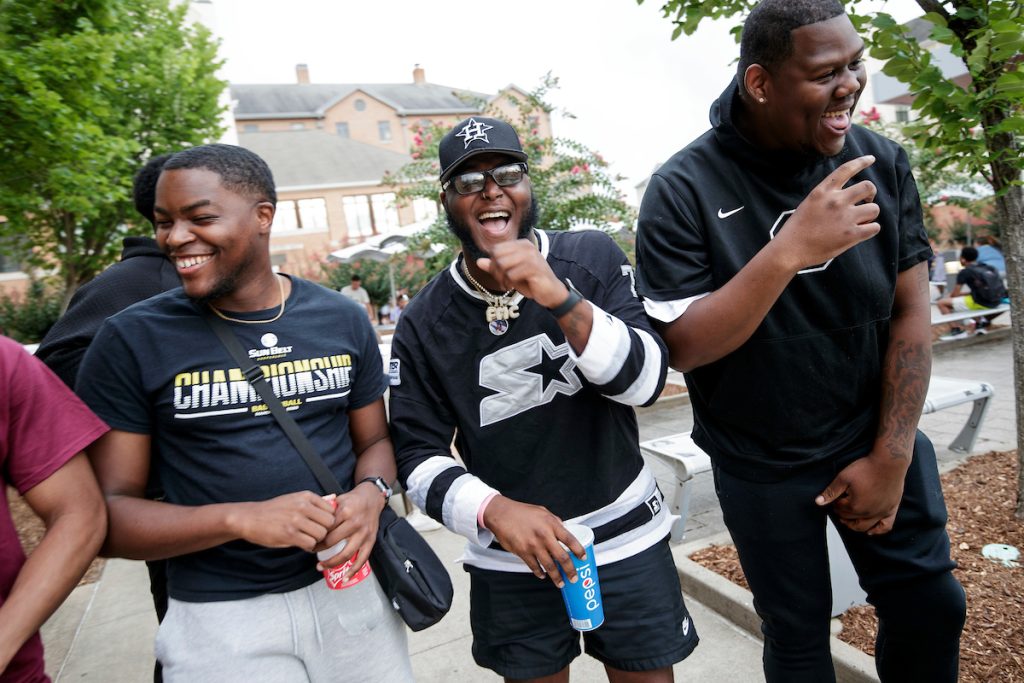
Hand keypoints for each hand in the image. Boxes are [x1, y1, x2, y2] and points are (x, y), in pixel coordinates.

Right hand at [233, 491, 336, 550]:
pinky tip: (302, 544)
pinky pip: (310, 544)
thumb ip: (314, 502)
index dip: (329, 521)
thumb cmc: (274, 510)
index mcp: (306, 496)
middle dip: (325, 532)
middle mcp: (303, 506)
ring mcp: (296, 520)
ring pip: (321, 534)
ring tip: (308, 539)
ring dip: (316, 540)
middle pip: (330, 523)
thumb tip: (335, 499)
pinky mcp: (289, 534)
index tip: (322, 526)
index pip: (332, 510)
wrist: (250, 518)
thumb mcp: (294, 499)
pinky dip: (308, 547)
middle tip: (316, 535)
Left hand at [314, 484, 384, 578]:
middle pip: (332, 542)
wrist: (372, 497)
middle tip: (311, 550)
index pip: (325, 528)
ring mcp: (363, 534)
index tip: (308, 539)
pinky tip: (345, 578)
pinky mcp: (371, 541)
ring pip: (346, 554)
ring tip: (321, 566)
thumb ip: (324, 509)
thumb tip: (309, 520)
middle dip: (318, 549)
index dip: (314, 536)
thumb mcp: (338, 499)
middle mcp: (355, 523)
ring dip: (331, 563)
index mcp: (345, 512)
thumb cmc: (353, 499)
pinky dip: (353, 571)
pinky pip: (362, 559)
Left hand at [476, 239, 568, 308]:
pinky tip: (512, 287)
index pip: (496, 249)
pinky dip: (509, 282)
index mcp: (521, 244)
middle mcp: (527, 247)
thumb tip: (479, 261)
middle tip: (501, 281)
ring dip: (501, 278)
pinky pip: (512, 274)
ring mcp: (532, 256)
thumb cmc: (530, 282)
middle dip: (495, 271)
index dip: (492, 263)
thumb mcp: (510, 273)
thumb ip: (496, 267)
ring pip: (503, 264)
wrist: (551, 292)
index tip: (498, 275)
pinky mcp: (534, 268)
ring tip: (506, 284)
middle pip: (498, 255)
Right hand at [482, 496, 586, 587]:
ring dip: (556, 577)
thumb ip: (555, 522)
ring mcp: (533, 545)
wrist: (502, 514)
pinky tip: (543, 575)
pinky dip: (539, 573)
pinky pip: (534, 566)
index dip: (579, 551)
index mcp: (551, 524)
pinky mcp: (523, 552)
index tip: (583, 558)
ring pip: (549, 566)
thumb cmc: (522, 512)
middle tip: (574, 578)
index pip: (570, 540)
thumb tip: (565, 529)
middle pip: (562, 557)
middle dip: (570, 570)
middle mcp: (544, 536)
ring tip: (560, 583)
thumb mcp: (543, 512)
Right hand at [776, 155, 880, 270]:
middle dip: (871, 194)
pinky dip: (871, 229)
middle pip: (868, 186)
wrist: (790, 249)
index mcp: (823, 191)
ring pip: (874, 208)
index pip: (846, 169)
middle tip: (865, 202)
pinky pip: (874, 227)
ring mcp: (845, 217)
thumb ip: (827, 197)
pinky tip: (862, 232)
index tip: (871, 159)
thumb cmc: (797, 229)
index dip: (861, 162)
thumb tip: (848, 199)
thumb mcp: (808, 204)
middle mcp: (836, 201)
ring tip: (861, 222)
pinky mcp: (851, 234)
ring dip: (870, 214)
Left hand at [815, 452, 908, 534]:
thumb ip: (831, 491)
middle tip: (839, 507)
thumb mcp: (844, 478)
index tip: (835, 498)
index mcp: (855, 506)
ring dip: (855, 525)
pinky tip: (871, 531)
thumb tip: (818, 502)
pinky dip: (877, 530)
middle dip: (843, 514)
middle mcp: (868, 513)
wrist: (889, 462)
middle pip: (851, 519)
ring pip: (865, 526)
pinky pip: (885, 526)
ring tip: (848, 520)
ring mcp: (881, 513)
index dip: (835, 504)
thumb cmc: (866, 468)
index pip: (841, 509)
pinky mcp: (892, 509)